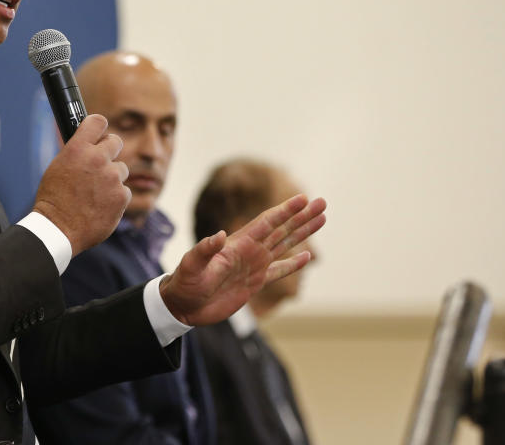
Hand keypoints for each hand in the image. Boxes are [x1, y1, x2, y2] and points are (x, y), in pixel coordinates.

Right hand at [33, 114, 130, 254]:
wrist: (59, 229)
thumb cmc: (54, 200)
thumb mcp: (58, 167)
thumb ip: (77, 153)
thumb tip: (89, 145)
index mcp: (77, 149)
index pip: (97, 121)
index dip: (99, 127)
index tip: (99, 134)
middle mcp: (97, 159)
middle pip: (116, 141)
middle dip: (110, 150)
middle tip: (102, 162)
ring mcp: (112, 177)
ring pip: (121, 169)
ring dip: (112, 178)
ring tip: (96, 193)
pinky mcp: (122, 196)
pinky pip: (124, 191)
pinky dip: (115, 197)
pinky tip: (100, 206)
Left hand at [159, 194, 326, 325]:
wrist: (182, 306)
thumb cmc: (184, 283)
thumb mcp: (191, 265)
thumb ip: (204, 250)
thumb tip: (219, 235)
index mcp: (237, 244)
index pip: (266, 223)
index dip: (285, 211)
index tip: (302, 198)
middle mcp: (249, 251)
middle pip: (282, 229)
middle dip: (302, 216)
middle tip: (322, 202)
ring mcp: (253, 266)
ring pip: (284, 245)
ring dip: (303, 233)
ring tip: (321, 219)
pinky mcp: (254, 283)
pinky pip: (279, 271)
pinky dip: (293, 264)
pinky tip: (307, 256)